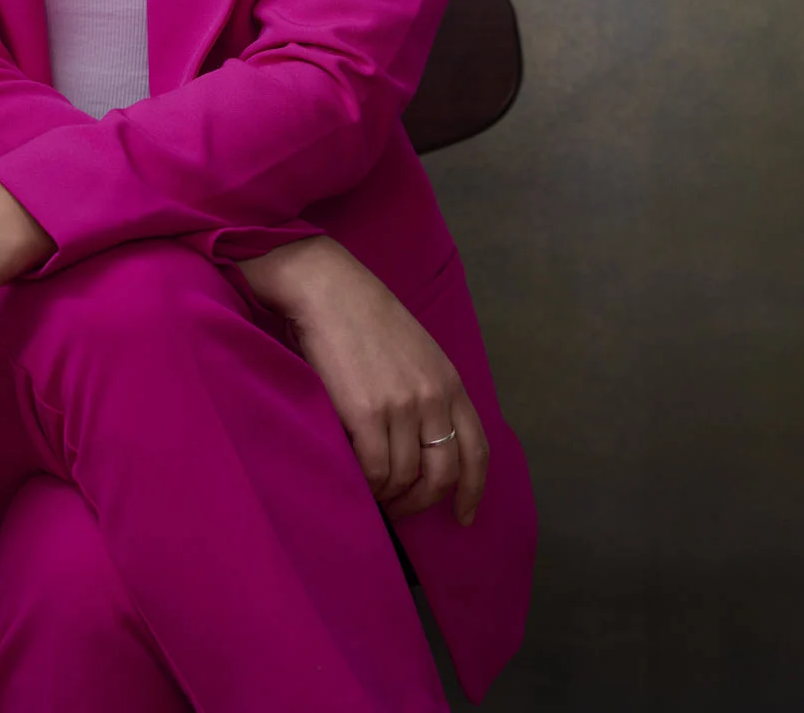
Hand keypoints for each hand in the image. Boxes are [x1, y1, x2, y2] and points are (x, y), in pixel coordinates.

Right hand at [238, 238, 487, 525]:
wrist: (327, 288)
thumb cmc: (363, 315)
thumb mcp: (415, 350)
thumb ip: (428, 391)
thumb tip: (423, 443)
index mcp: (449, 381)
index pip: (476, 450)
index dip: (473, 490)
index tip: (464, 516)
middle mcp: (433, 397)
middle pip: (442, 474)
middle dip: (422, 501)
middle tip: (400, 508)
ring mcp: (401, 406)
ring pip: (405, 477)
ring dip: (389, 495)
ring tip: (371, 492)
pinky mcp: (366, 413)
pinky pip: (374, 470)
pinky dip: (367, 484)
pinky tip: (357, 479)